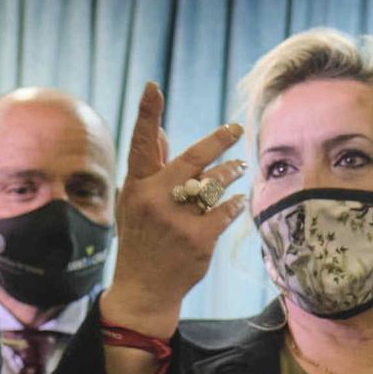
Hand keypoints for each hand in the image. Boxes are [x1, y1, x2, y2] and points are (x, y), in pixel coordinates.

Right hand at [99, 82, 246, 341]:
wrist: (144, 287)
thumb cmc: (140, 239)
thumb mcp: (134, 203)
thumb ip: (149, 168)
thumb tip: (159, 132)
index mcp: (137, 187)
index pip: (141, 144)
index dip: (147, 114)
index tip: (153, 86)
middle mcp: (155, 199)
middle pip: (192, 158)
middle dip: (218, 140)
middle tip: (236, 129)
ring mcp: (177, 220)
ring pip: (213, 183)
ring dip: (230, 172)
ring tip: (238, 167)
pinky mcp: (198, 238)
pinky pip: (225, 211)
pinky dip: (233, 203)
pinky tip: (236, 200)